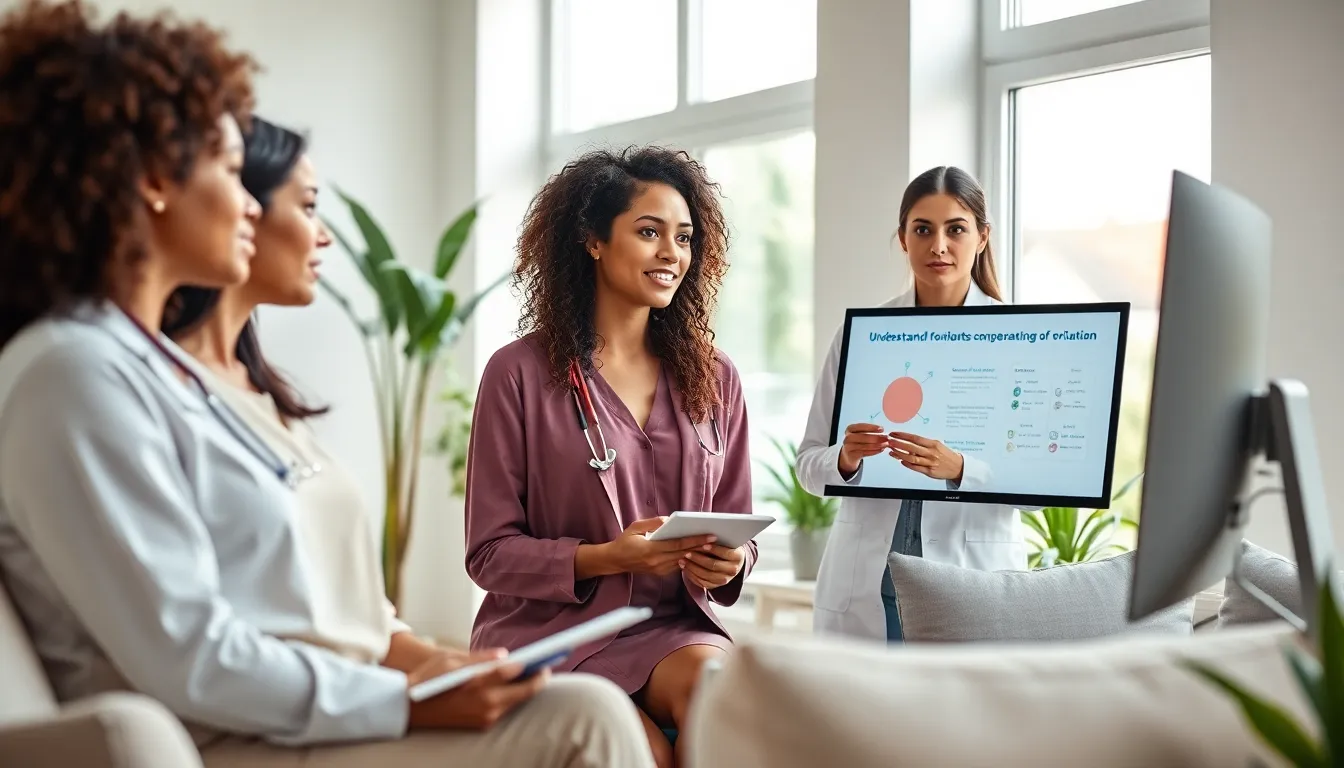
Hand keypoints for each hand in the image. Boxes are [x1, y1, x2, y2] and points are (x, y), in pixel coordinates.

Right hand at [407, 648, 548, 730]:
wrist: (408, 708)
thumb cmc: (429, 678)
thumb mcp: (452, 659)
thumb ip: (481, 657)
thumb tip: (506, 655)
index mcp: (477, 684)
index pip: (514, 673)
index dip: (531, 665)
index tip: (543, 658)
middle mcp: (485, 704)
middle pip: (523, 692)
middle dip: (538, 679)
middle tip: (547, 667)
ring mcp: (484, 717)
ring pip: (516, 702)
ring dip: (526, 689)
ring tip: (535, 673)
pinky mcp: (482, 725)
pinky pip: (505, 709)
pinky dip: (513, 698)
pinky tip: (517, 686)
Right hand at [604, 517, 717, 576]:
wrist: (614, 561)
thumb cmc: (624, 541)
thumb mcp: (635, 527)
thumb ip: (652, 523)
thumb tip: (668, 520)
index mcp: (651, 549)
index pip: (678, 544)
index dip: (695, 540)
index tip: (709, 536)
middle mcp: (656, 562)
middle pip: (684, 553)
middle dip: (701, 547)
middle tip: (716, 541)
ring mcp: (659, 569)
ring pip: (683, 561)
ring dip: (697, 555)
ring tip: (711, 547)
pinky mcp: (660, 573)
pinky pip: (677, 566)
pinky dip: (688, 560)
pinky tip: (697, 553)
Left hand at [681, 543, 745, 588]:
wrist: (729, 561)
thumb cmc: (724, 545)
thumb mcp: (725, 541)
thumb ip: (716, 539)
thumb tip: (704, 534)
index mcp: (738, 557)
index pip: (726, 553)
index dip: (714, 549)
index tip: (703, 544)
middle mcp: (733, 570)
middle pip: (714, 565)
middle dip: (698, 559)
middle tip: (687, 552)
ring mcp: (724, 580)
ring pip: (706, 575)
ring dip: (692, 568)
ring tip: (682, 560)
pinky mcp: (715, 585)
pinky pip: (702, 582)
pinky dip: (692, 575)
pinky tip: (684, 568)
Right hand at [839, 422, 888, 475]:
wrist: (849, 454)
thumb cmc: (858, 441)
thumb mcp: (861, 434)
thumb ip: (870, 432)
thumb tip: (883, 434)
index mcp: (850, 429)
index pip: (861, 426)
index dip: (872, 427)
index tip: (882, 429)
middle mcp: (847, 437)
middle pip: (863, 437)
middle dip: (876, 437)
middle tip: (886, 438)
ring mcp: (848, 447)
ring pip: (865, 446)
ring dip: (877, 445)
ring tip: (885, 444)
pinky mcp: (851, 455)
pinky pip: (865, 453)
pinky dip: (874, 451)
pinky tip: (881, 450)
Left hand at [888, 432, 963, 481]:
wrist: (958, 467)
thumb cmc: (946, 455)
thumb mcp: (937, 445)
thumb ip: (924, 444)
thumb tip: (909, 440)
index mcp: (933, 444)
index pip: (915, 438)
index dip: (903, 435)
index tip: (894, 433)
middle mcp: (931, 453)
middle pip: (911, 447)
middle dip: (898, 444)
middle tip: (889, 441)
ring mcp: (930, 462)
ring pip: (912, 458)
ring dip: (900, 454)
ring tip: (891, 451)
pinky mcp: (929, 471)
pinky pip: (916, 468)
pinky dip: (907, 464)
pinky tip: (901, 461)